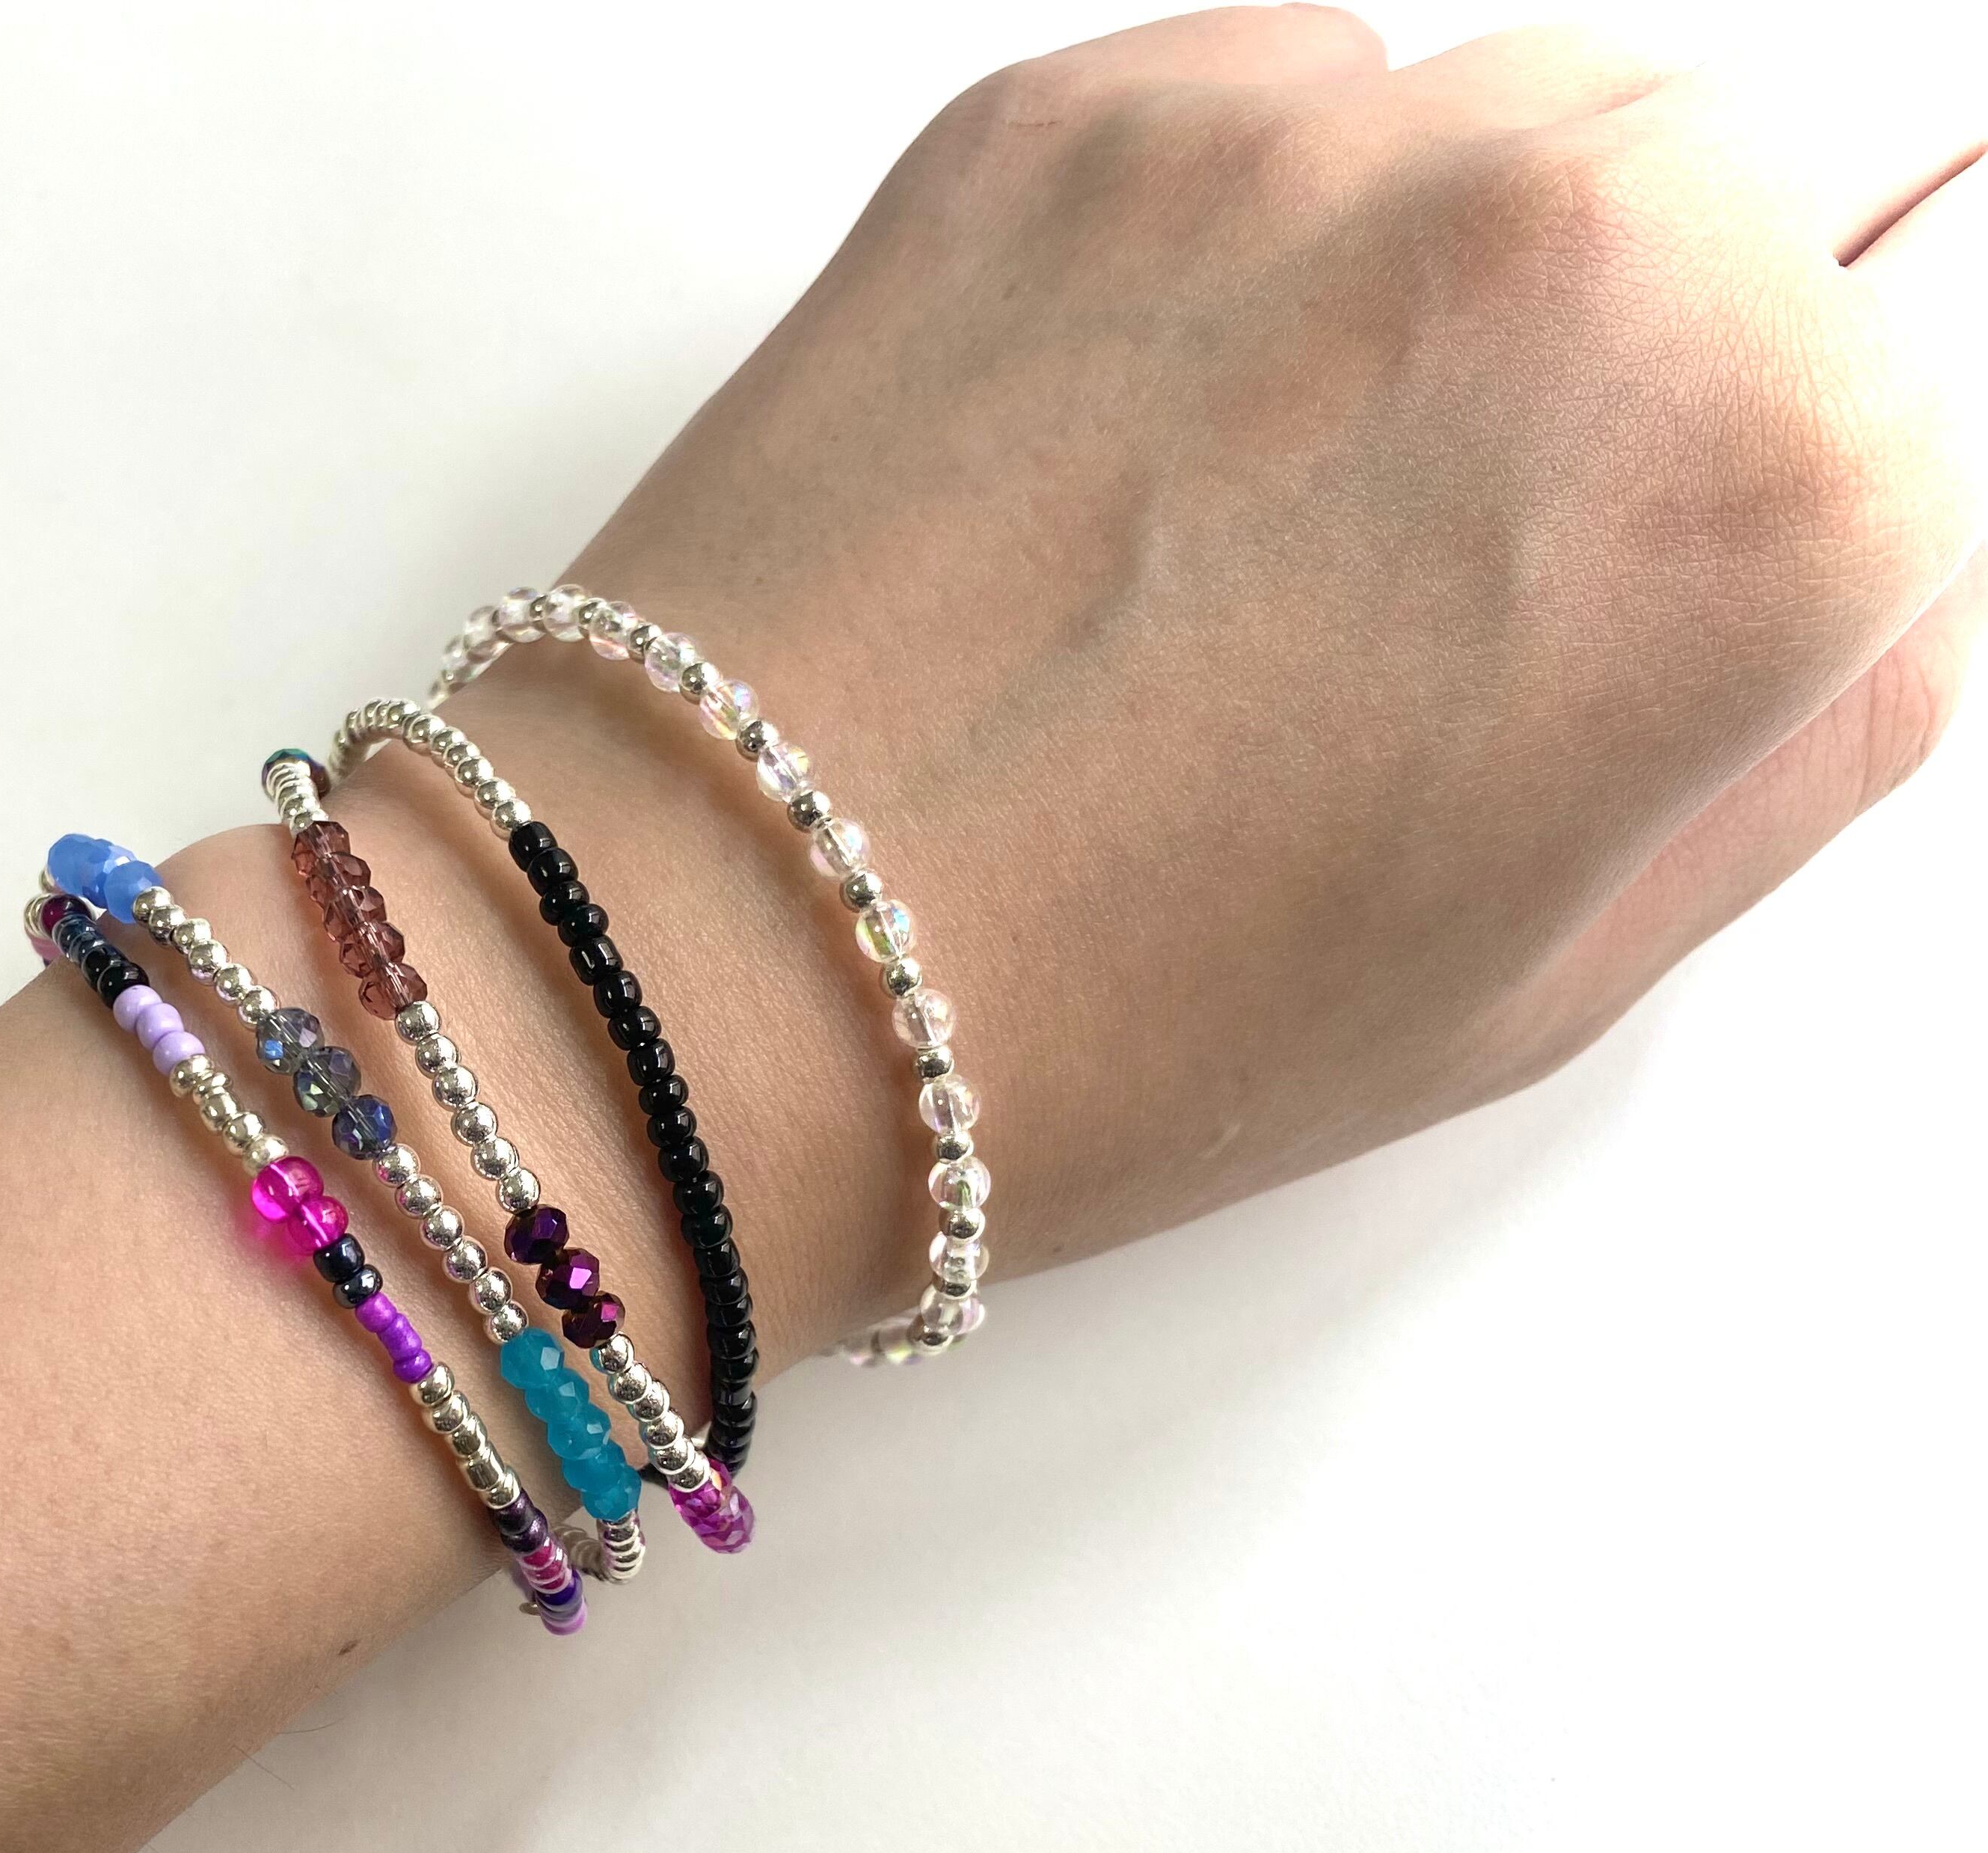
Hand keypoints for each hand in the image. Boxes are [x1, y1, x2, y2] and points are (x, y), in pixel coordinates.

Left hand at [381, 7, 1982, 1349]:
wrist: (719, 959)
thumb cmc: (1114, 1024)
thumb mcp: (1564, 962)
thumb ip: (1807, 707)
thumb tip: (1868, 530)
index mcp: (1770, 489)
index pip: (1940, 333)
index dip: (1805, 448)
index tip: (1682, 515)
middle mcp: (1582, 243)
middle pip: (1753, 180)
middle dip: (1660, 331)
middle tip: (1460, 537)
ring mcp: (1315, 141)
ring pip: (1520, 110)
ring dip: (1462, 263)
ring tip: (1275, 503)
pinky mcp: (1080, 107)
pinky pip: (1278, 95)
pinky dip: (1253, 223)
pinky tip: (1135, 430)